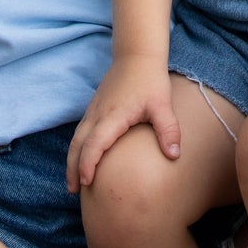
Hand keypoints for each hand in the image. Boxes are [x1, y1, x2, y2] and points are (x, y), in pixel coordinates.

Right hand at [66, 54, 180, 190]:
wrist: (136, 55)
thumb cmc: (150, 80)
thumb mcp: (162, 104)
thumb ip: (168, 130)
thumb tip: (175, 155)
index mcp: (113, 116)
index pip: (94, 143)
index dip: (88, 164)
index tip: (86, 183)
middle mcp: (97, 114)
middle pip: (77, 145)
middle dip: (73, 168)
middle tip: (73, 191)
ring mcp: (93, 111)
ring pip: (75, 139)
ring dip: (72, 160)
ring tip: (73, 183)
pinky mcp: (94, 109)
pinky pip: (80, 132)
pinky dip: (76, 149)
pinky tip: (81, 159)